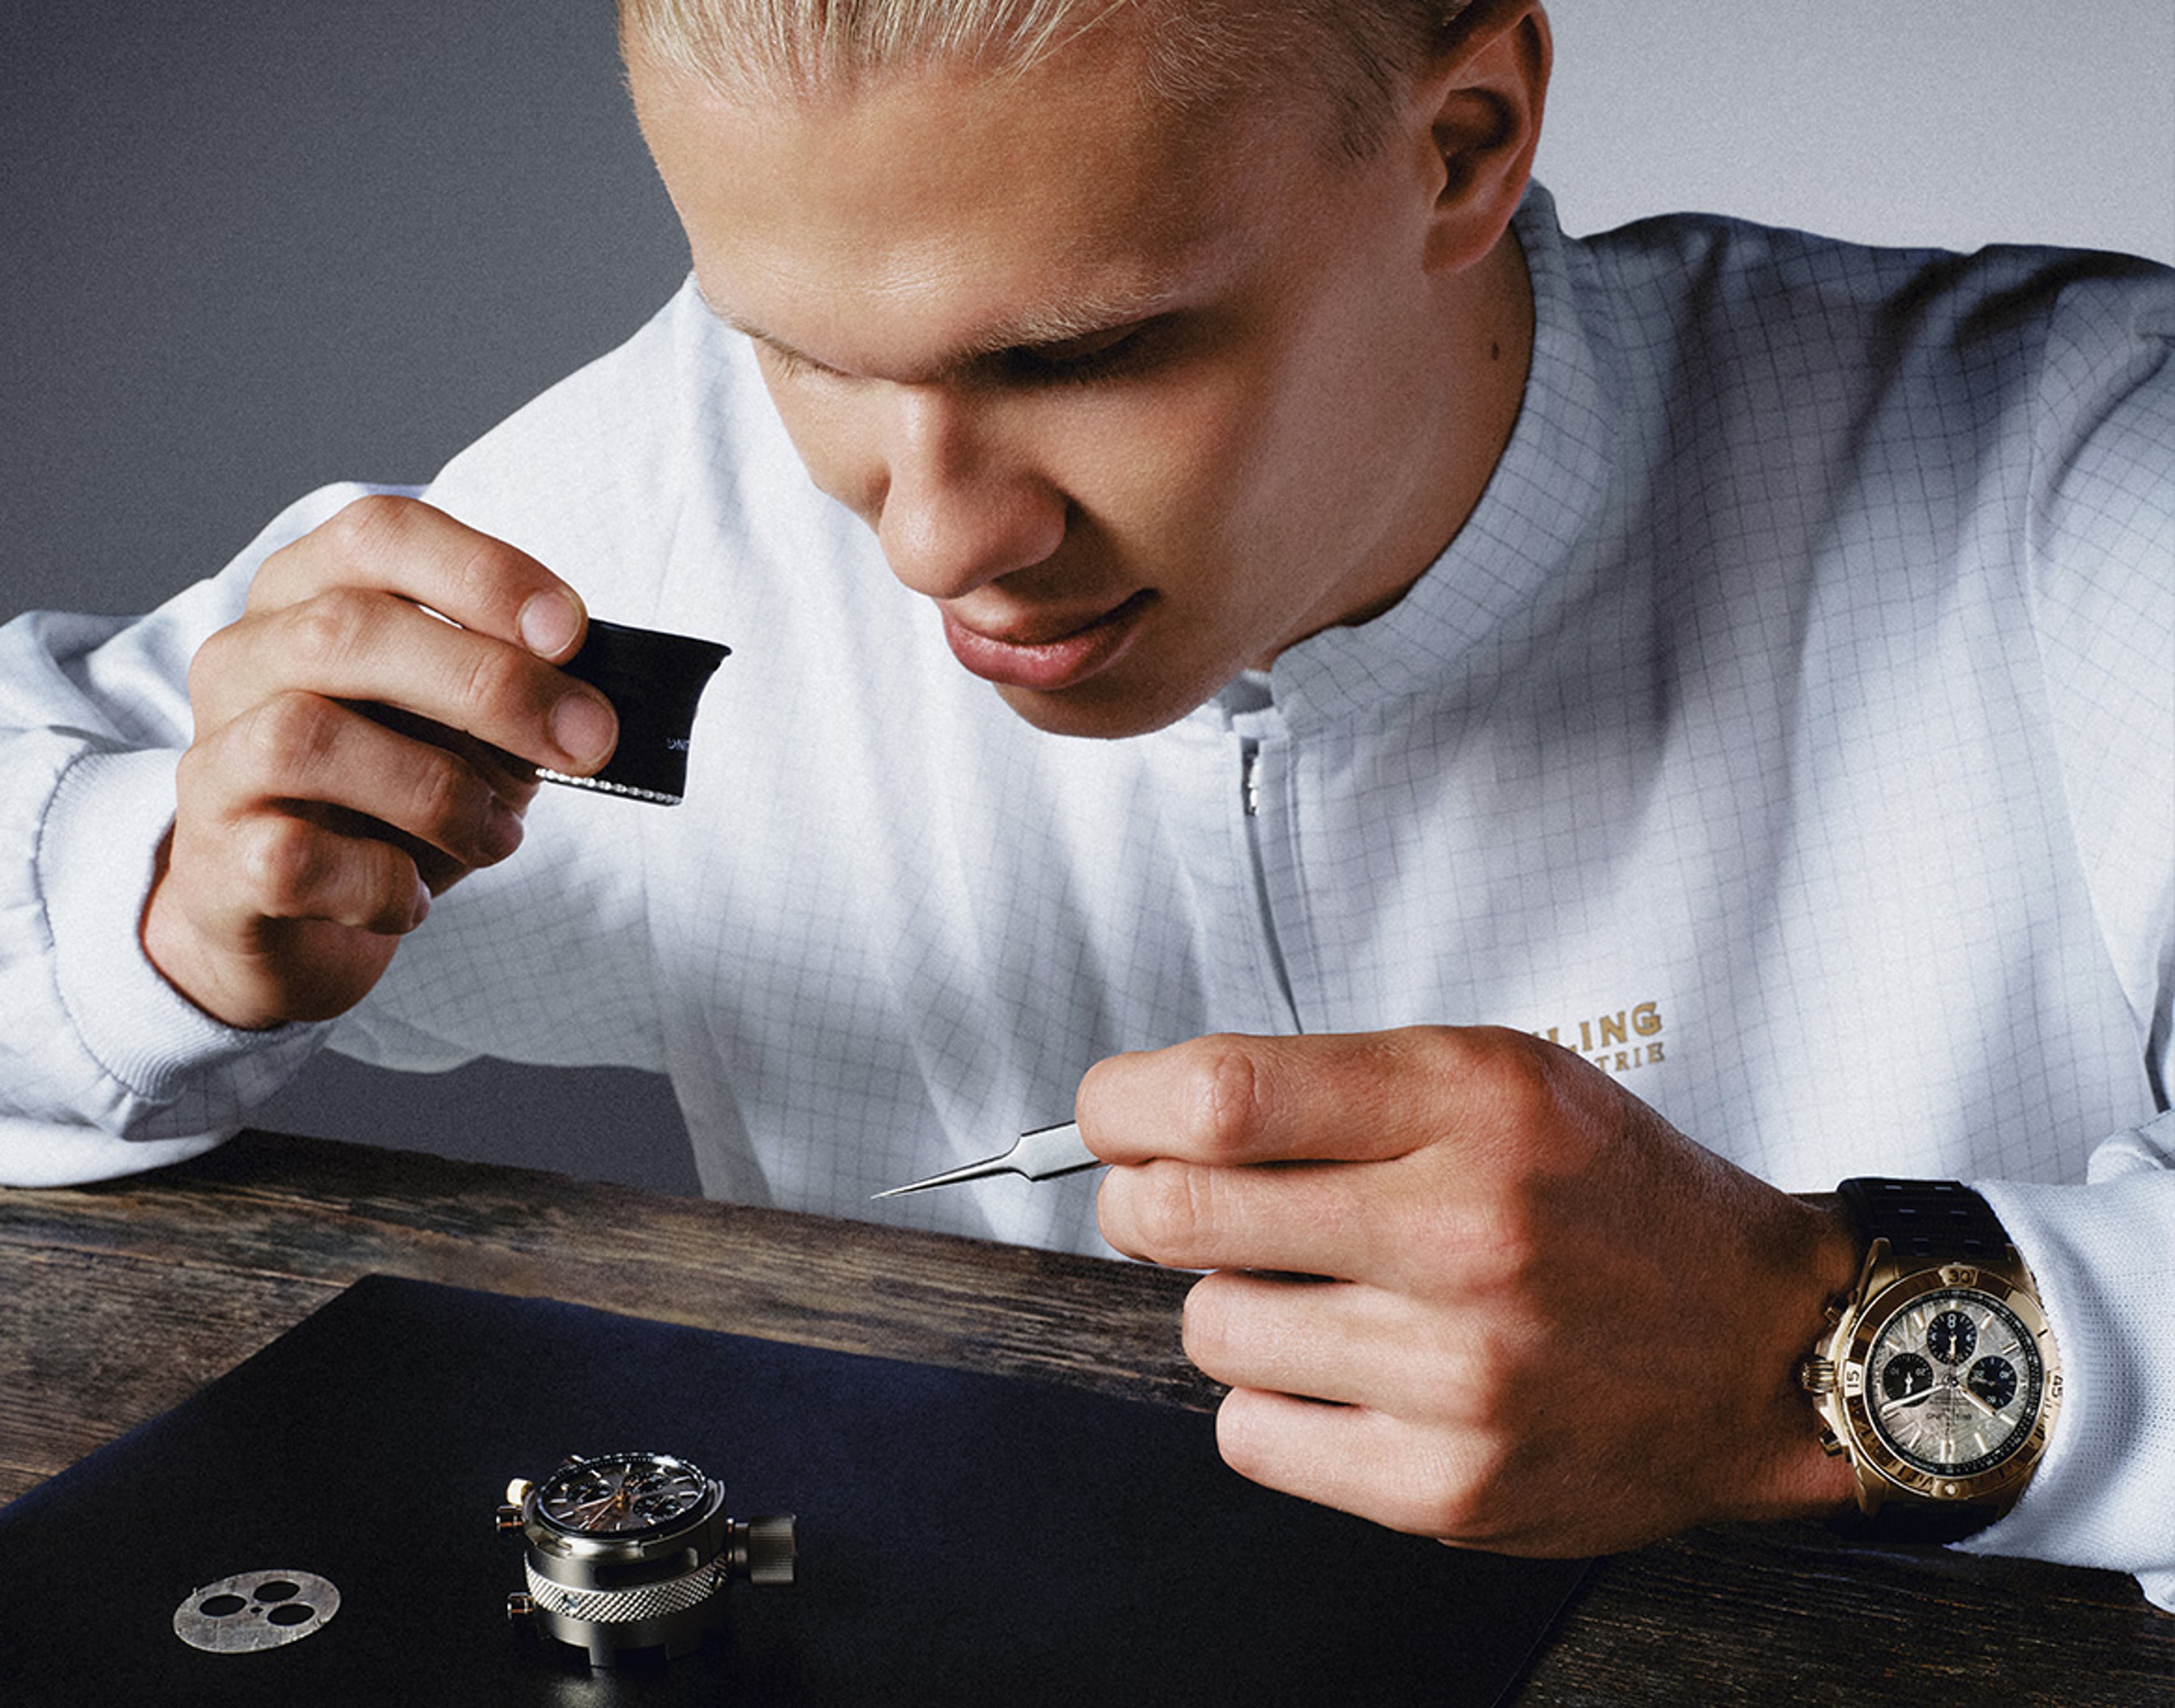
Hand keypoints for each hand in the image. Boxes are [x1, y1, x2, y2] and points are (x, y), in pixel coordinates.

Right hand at [142, 494, 617, 1029]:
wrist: (287, 923)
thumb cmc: (388, 805)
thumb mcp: (464, 732)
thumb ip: (513, 698)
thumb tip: (587, 709)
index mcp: (306, 599)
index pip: (378, 534)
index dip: (482, 572)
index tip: (571, 632)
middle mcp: (243, 663)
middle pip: (345, 629)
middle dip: (488, 683)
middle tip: (584, 740)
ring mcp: (215, 761)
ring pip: (307, 738)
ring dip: (438, 791)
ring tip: (494, 832)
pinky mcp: (216, 864)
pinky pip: (296, 860)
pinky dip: (383, 883)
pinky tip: (415, 897)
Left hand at [1084, 1026, 1862, 1555]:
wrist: (1764, 1346)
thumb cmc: (1618, 1201)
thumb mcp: (1500, 1078)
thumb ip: (1337, 1085)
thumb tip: (1159, 1115)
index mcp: (1473, 1106)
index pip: (1225, 1095)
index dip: (1124, 1104)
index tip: (1112, 1114)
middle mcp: (1465, 1232)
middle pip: (1182, 1213)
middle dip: (1143, 1201)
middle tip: (1174, 1199)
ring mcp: (1457, 1371)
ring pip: (1209, 1329)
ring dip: (1230, 1303)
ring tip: (1315, 1291)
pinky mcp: (1447, 1484)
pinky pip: (1251, 1435)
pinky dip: (1268, 1401)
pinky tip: (1340, 1370)